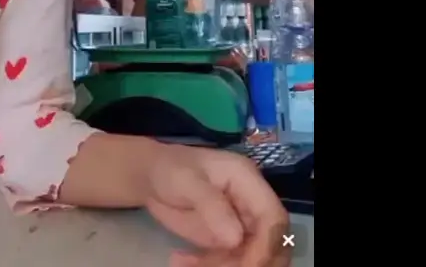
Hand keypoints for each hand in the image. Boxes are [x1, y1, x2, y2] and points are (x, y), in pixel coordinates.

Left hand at [143, 144, 291, 266]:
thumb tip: (235, 239)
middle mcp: (251, 203)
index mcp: (248, 181)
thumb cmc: (169, 169)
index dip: (267, 245)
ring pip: (251, 255)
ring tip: (187, 263)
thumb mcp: (185, 181)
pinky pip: (230, 261)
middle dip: (252, 261)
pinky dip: (210, 266)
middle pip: (272, 241)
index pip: (273, 216)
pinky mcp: (227, 239)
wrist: (152, 176)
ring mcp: (240, 223)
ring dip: (226, 266)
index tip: (249, 266)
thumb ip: (211, 205)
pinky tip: (181, 261)